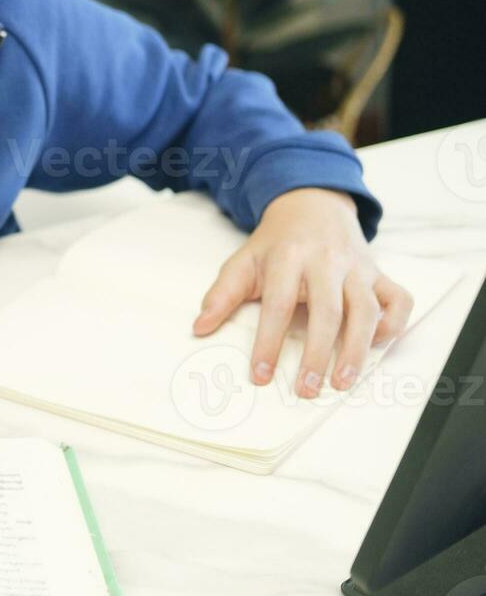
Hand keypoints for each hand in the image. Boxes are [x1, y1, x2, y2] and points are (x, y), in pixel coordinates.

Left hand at [192, 187, 413, 397]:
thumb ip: (221, 294)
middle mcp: (327, 262)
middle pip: (327, 312)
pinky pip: (398, 299)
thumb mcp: (243, 261)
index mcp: (288, 258)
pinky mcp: (380, 273)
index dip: (269, 342)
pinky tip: (376, 346)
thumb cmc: (276, 243)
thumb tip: (199, 328)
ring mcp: (357, 268)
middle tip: (305, 389)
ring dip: (356, 350)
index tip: (261, 375)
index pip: (278, 305)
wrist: (312, 206)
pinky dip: (393, 324)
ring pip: (365, 310)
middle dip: (316, 354)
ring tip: (341, 382)